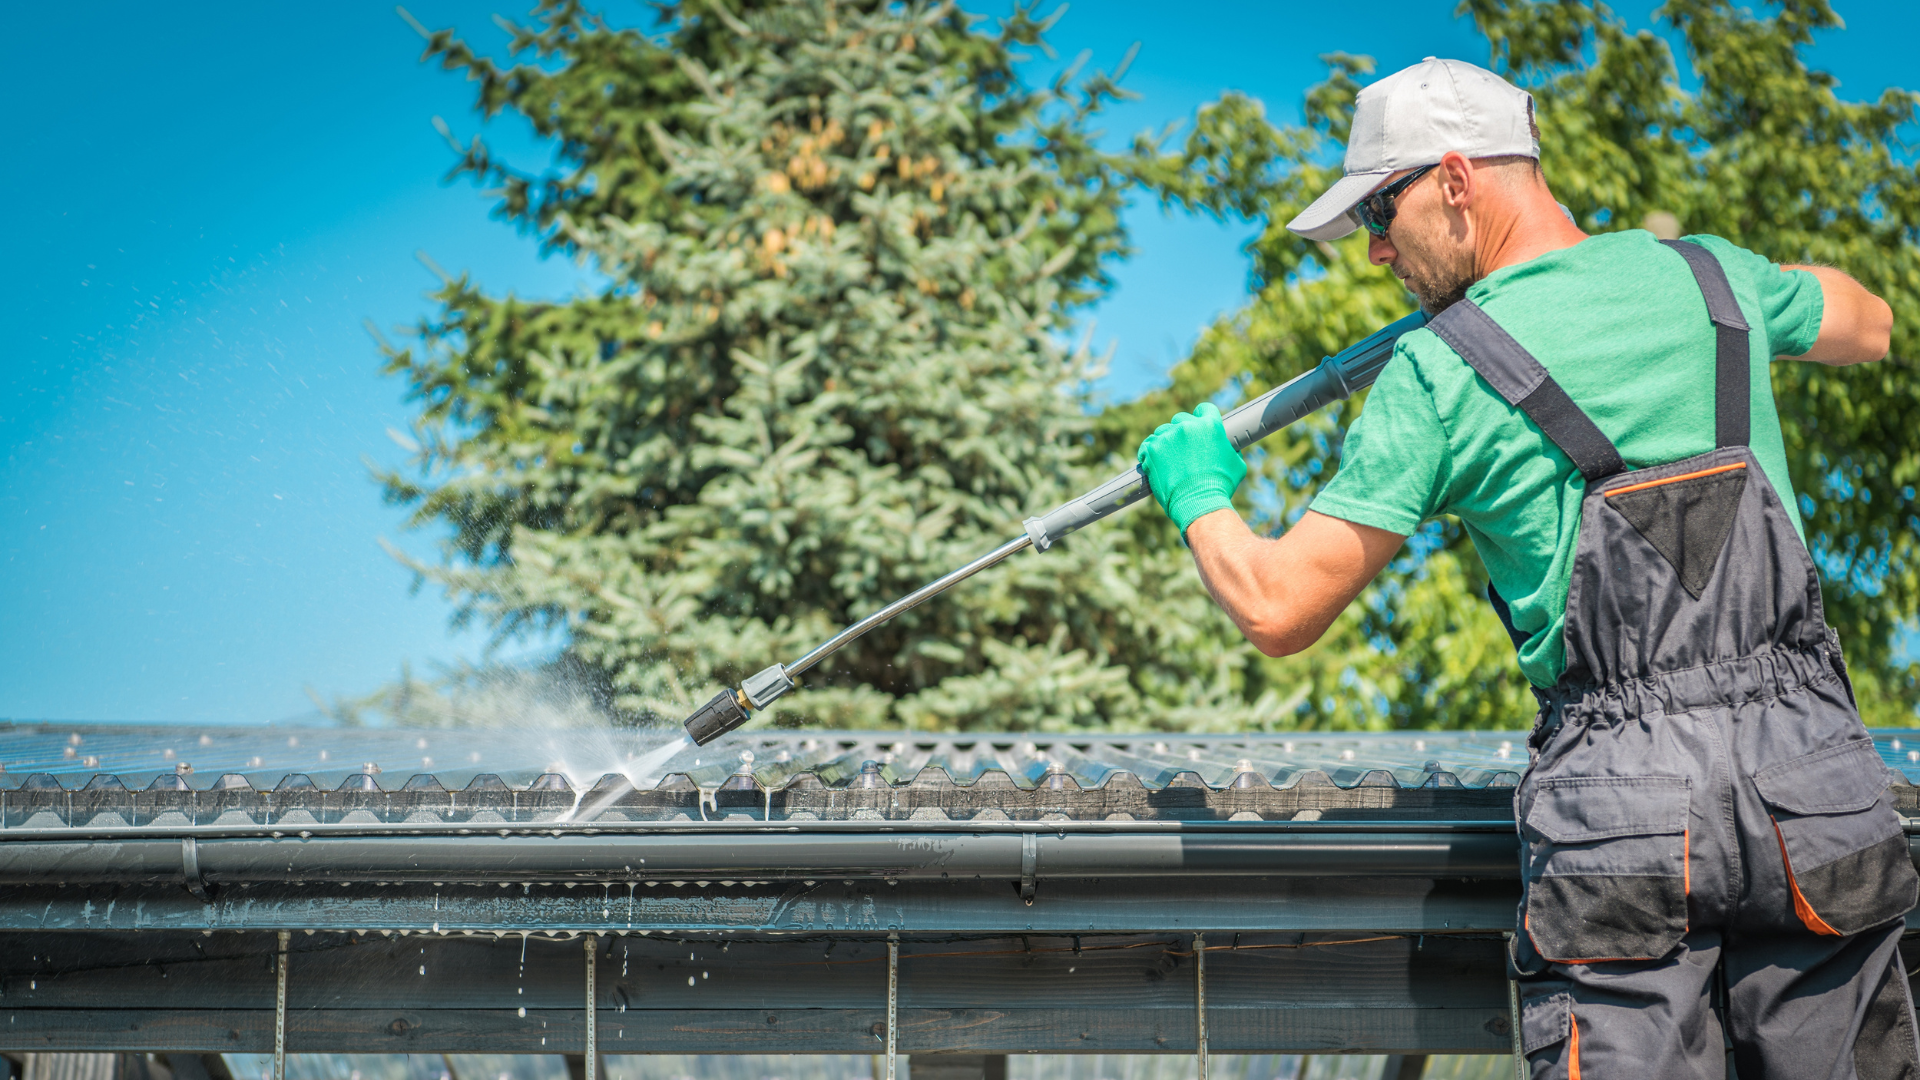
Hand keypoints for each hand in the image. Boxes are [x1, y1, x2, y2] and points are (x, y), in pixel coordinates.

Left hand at [1135, 402, 1247, 535]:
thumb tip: (1228, 448)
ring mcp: (1168, 437)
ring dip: (1166, 441)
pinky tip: (1155, 460)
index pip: (1204, 409)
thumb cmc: (1221, 486)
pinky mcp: (1152, 449)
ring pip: (1163, 431)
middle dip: (1183, 431)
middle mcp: (1187, 426)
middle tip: (1184, 448)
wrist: (1199, 502)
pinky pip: (1148, 444)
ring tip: (1169, 458)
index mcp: (1210, 425)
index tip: (1198, 426)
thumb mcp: (1237, 464)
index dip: (1202, 417)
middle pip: (1181, 419)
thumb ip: (1230, 450)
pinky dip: (1150, 452)